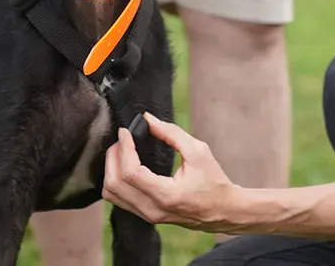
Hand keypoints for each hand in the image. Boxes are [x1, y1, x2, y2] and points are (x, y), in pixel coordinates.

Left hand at [103, 113, 245, 233]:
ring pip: (111, 194)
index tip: (126, 132)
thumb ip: (171, 133)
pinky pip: (118, 199)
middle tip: (123, 139)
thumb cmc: (214, 182)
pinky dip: (115, 180)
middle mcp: (152, 209)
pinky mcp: (146, 215)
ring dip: (111, 169)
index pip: (130, 172)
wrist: (223, 210)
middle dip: (113, 156)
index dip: (124, 148)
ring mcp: (147, 215)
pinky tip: (125, 165)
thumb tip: (147, 119)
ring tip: (122, 151)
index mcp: (166, 194)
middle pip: (114, 184)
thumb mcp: (198, 151)